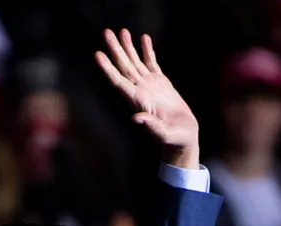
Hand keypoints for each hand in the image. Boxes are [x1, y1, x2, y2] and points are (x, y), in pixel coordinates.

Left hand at [95, 29, 198, 168]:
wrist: (183, 138)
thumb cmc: (173, 139)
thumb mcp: (163, 134)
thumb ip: (151, 126)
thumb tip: (137, 119)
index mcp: (138, 101)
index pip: (118, 82)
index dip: (107, 68)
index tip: (98, 55)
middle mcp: (140, 91)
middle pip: (124, 67)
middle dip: (115, 50)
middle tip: (106, 33)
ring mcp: (149, 86)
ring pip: (135, 63)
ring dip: (128, 47)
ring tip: (122, 31)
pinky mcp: (161, 84)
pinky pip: (152, 63)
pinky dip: (147, 51)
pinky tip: (143, 38)